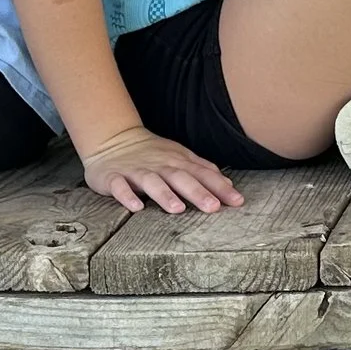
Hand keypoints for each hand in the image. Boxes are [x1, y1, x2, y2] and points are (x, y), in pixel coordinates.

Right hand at [78, 125, 243, 214]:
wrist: (112, 140)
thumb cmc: (152, 154)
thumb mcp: (180, 157)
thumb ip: (203, 171)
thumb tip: (228, 185)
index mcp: (178, 161)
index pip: (202, 174)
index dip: (220, 187)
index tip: (237, 201)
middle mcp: (160, 165)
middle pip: (180, 178)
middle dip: (198, 192)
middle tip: (213, 207)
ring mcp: (136, 171)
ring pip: (151, 181)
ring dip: (164, 194)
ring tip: (177, 209)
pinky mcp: (113, 177)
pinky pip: (119, 186)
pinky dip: (126, 196)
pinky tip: (136, 207)